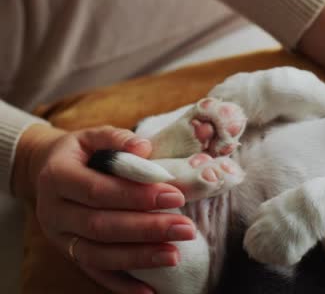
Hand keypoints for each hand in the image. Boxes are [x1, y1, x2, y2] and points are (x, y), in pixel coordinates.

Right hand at [12, 124, 195, 293]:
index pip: (99, 191)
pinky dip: (122, 285)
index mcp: (58, 177)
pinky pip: (95, 273)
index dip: (137, 195)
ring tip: (175, 255)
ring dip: (139, 257)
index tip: (176, 195)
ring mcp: (60, 237)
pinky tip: (149, 291)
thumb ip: (118, 140)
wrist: (47, 170)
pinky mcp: (69, 253)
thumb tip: (144, 148)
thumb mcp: (93, 136)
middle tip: (185, 229)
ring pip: (99, 254)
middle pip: (102, 226)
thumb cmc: (81, 152)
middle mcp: (54, 211)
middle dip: (147, 229)